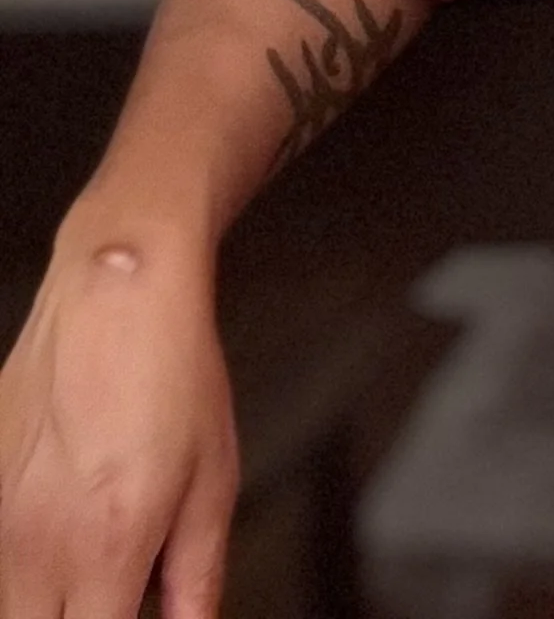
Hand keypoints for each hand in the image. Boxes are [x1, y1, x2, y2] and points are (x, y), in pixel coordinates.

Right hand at [0, 218, 237, 618]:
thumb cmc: (174, 374)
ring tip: (102, 548)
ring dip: (55, 600)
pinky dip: (30, 562)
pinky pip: (0, 555)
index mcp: (106, 549)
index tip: (135, 612)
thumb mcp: (213, 482)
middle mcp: (35, 546)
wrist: (115, 286)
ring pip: (12, 605)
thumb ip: (196, 581)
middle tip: (116, 593)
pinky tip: (72, 515)